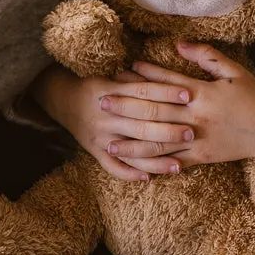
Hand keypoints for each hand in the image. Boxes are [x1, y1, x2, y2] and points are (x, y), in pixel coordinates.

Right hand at [30, 64, 194, 181]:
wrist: (62, 100)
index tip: (189, 95)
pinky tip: (149, 178)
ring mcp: (100, 136)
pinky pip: (113, 167)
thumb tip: (171, 76)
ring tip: (179, 164)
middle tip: (191, 132)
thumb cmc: (97, 86)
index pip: (144, 91)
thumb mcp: (114, 77)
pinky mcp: (94, 151)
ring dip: (156, 159)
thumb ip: (138, 80)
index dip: (167, 92)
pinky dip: (130, 173)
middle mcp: (106, 116)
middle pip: (142, 124)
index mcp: (111, 92)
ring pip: (132, 151)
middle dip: (169, 130)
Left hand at [109, 42, 254, 168]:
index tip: (120, 71)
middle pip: (155, 111)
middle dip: (127, 107)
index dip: (142, 76)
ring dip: (132, 142)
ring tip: (110, 142)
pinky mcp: (202, 157)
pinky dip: (155, 165)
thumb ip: (206, 56)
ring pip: (160, 141)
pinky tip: (136, 166)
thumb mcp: (234, 70)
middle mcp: (196, 116)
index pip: (166, 82)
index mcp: (203, 92)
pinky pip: (175, 162)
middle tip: (101, 103)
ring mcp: (198, 139)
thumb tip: (178, 43)